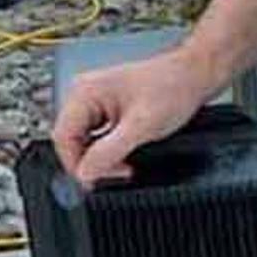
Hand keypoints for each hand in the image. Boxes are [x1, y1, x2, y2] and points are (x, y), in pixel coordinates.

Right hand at [48, 49, 215, 187]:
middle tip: (118, 172)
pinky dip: (109, 150)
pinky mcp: (107, 108)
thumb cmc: (173, 88)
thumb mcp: (141, 127)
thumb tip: (85, 173)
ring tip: (125, 163)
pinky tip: (126, 153)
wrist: (194, 76)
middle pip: (71, 140)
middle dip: (92, 162)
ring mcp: (95, 101)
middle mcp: (84, 94)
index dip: (76, 163)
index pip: (62, 137)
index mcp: (84, 92)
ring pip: (84, 141)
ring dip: (102, 157)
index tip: (95, 180)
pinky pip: (97, 136)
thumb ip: (109, 152)